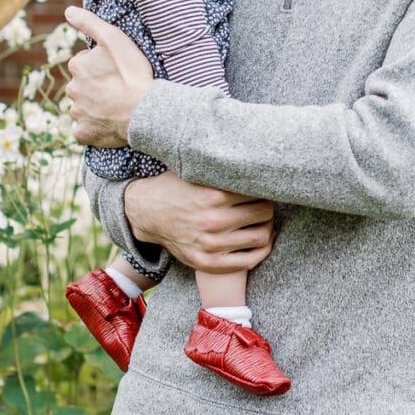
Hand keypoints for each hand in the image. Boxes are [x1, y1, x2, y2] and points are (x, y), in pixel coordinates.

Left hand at [65, 6, 152, 146]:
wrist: (143, 110)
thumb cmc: (131, 73)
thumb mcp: (113, 38)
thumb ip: (89, 23)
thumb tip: (68, 11)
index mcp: (77, 66)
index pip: (86, 63)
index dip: (103, 65)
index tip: (118, 69)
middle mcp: (71, 90)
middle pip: (84, 84)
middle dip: (97, 85)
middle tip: (119, 87)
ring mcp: (77, 114)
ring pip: (84, 106)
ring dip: (96, 105)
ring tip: (118, 105)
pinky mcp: (83, 134)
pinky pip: (85, 128)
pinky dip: (95, 126)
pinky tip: (111, 122)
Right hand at [124, 171, 274, 271]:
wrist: (145, 213)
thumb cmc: (175, 187)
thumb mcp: (195, 171)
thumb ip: (221, 167)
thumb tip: (252, 153)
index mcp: (213, 195)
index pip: (258, 192)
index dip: (264, 188)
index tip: (263, 187)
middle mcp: (213, 221)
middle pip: (264, 214)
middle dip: (268, 207)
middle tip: (265, 203)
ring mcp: (210, 245)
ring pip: (260, 238)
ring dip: (267, 228)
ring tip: (263, 221)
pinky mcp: (207, 262)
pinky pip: (248, 261)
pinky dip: (261, 251)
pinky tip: (260, 240)